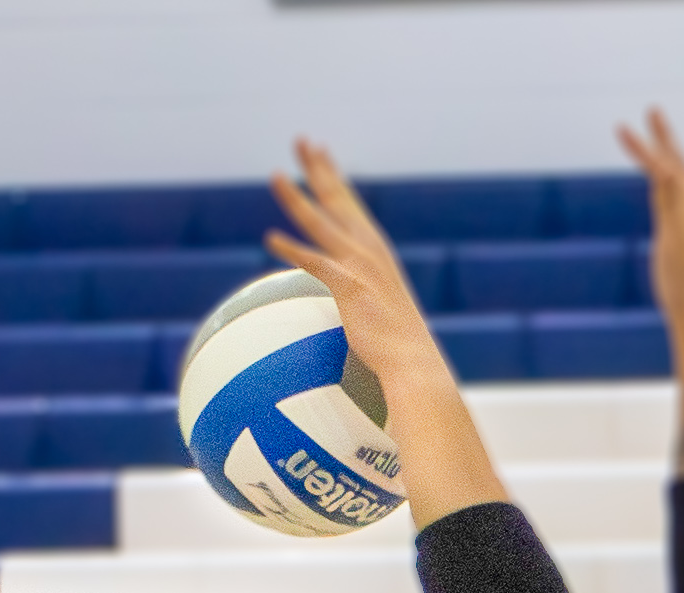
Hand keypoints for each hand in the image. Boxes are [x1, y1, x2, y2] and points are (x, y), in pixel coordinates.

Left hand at [265, 141, 444, 388]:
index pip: (350, 205)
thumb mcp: (382, 307)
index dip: (333, 177)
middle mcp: (370, 249)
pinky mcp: (350, 286)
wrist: (412, 362)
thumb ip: (366, 291)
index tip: (319, 152)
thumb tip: (357, 297)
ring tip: (275, 176)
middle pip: (338, 199)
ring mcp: (360, 266)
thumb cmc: (396, 342)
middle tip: (302, 140)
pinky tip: (270, 238)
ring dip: (297, 198)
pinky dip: (292, 248)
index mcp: (376, 250)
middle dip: (319, 167)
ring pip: (321, 222)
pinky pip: (315, 261)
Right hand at [617, 110, 683, 342]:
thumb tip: (671, 171)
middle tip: (653, 111)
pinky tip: (659, 182)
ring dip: (663, 159)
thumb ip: (674, 205)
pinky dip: (662, 185)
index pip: (667, 168)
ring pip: (674, 184)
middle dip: (663, 139)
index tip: (620, 128)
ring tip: (655, 139)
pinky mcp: (680, 241)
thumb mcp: (679, 243)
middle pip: (677, 166)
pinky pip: (670, 204)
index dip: (644, 149)